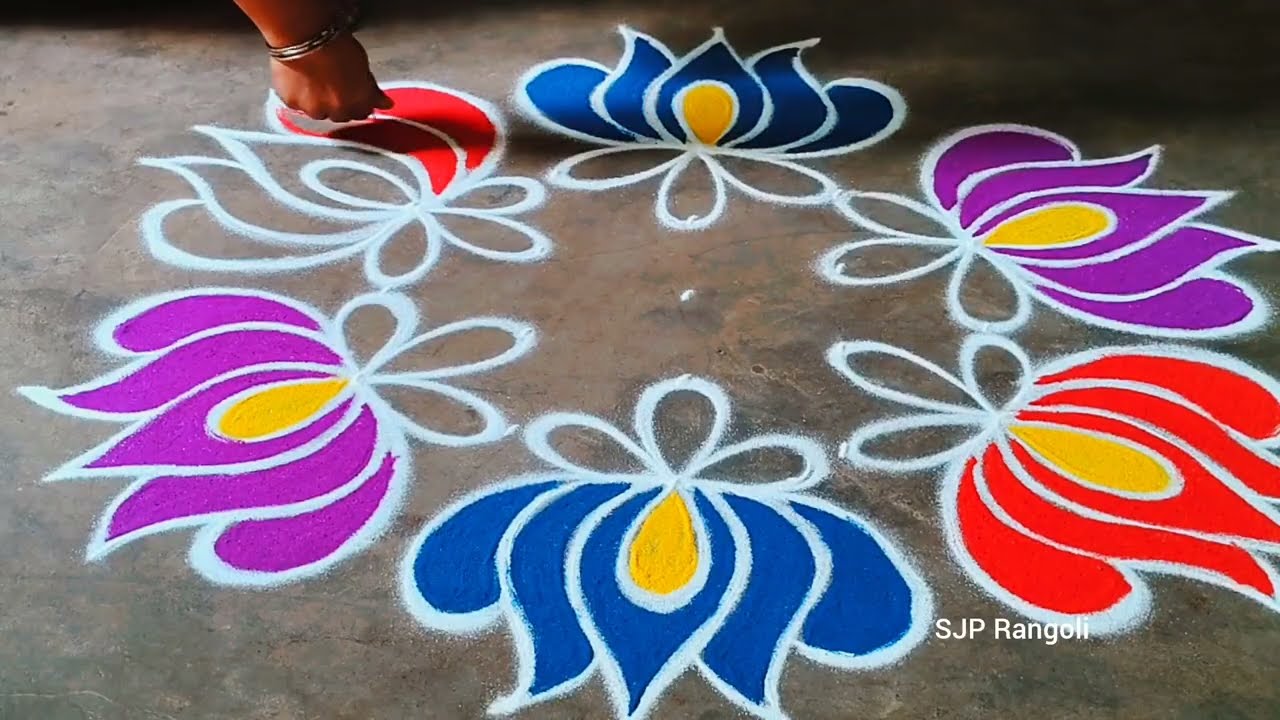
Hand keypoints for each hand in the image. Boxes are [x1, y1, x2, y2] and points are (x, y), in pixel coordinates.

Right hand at [270, 32, 392, 121]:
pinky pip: (297, 105)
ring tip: (313, 78)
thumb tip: (385, 103)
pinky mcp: (293, 104)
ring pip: (318, 112)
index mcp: (360, 102)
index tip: (355, 93)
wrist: (305, 37)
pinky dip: (298, 95)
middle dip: (339, 103)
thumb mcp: (363, 64)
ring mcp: (316, 109)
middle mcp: (339, 111)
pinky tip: (298, 78)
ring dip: (318, 102)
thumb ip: (372, 89)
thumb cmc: (335, 44)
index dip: (359, 102)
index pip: (363, 112)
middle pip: (341, 115)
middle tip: (332, 82)